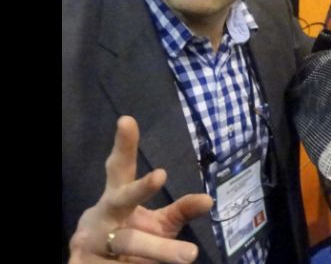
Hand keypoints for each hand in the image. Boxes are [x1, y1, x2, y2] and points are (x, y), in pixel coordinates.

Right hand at [68, 116, 212, 263]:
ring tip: (190, 254)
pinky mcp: (82, 263)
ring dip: (160, 249)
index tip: (127, 120)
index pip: (120, 167)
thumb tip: (209, 199)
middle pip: (122, 198)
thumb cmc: (132, 236)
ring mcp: (89, 239)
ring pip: (128, 241)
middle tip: (160, 174)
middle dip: (140, 188)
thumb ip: (181, 210)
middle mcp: (102, 214)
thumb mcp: (160, 223)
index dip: (124, 145)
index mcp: (117, 197)